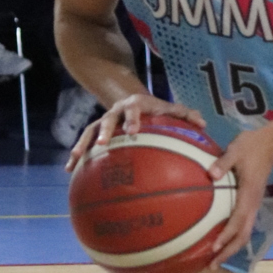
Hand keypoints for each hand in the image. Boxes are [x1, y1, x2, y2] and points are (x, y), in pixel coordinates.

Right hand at [65, 93, 205, 172]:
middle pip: (107, 119)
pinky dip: (76, 156)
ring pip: (90, 131)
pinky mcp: (94, 132)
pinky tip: (69, 171)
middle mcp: (116, 111)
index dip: (132, 119)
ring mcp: (103, 121)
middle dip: (105, 131)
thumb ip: (186, 115)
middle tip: (103, 145)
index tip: (133, 131)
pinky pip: (84, 143)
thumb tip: (203, 123)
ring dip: (83, 144)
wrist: (133, 100)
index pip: (133, 109)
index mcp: (135, 104)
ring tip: (76, 159)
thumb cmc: (156, 110)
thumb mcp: (170, 109)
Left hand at [206, 125, 272, 268]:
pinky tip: (221, 241)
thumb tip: (209, 174)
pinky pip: (243, 225)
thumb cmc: (253, 146)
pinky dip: (233, 237)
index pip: (238, 220)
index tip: (214, 247)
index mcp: (248, 194)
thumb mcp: (236, 150)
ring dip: (231, 248)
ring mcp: (254, 205)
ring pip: (244, 233)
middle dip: (228, 252)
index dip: (226, 235)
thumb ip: (223, 163)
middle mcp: (253, 204)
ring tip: (215, 260)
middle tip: (212, 265)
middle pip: (243, 235)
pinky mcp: (252, 202)